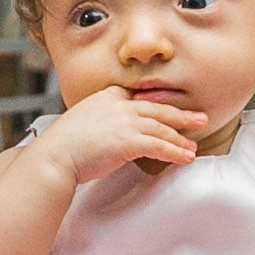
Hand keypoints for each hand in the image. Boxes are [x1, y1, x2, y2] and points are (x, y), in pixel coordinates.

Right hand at [29, 87, 207, 184]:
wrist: (54, 156)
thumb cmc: (62, 146)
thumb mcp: (82, 123)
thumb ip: (101, 122)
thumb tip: (110, 135)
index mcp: (108, 96)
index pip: (139, 99)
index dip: (158, 106)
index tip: (170, 111)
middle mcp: (120, 105)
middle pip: (158, 109)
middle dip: (182, 115)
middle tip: (200, 118)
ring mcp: (126, 121)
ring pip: (162, 128)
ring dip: (181, 139)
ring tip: (193, 147)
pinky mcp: (129, 141)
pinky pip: (160, 146)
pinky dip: (176, 152)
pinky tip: (186, 157)